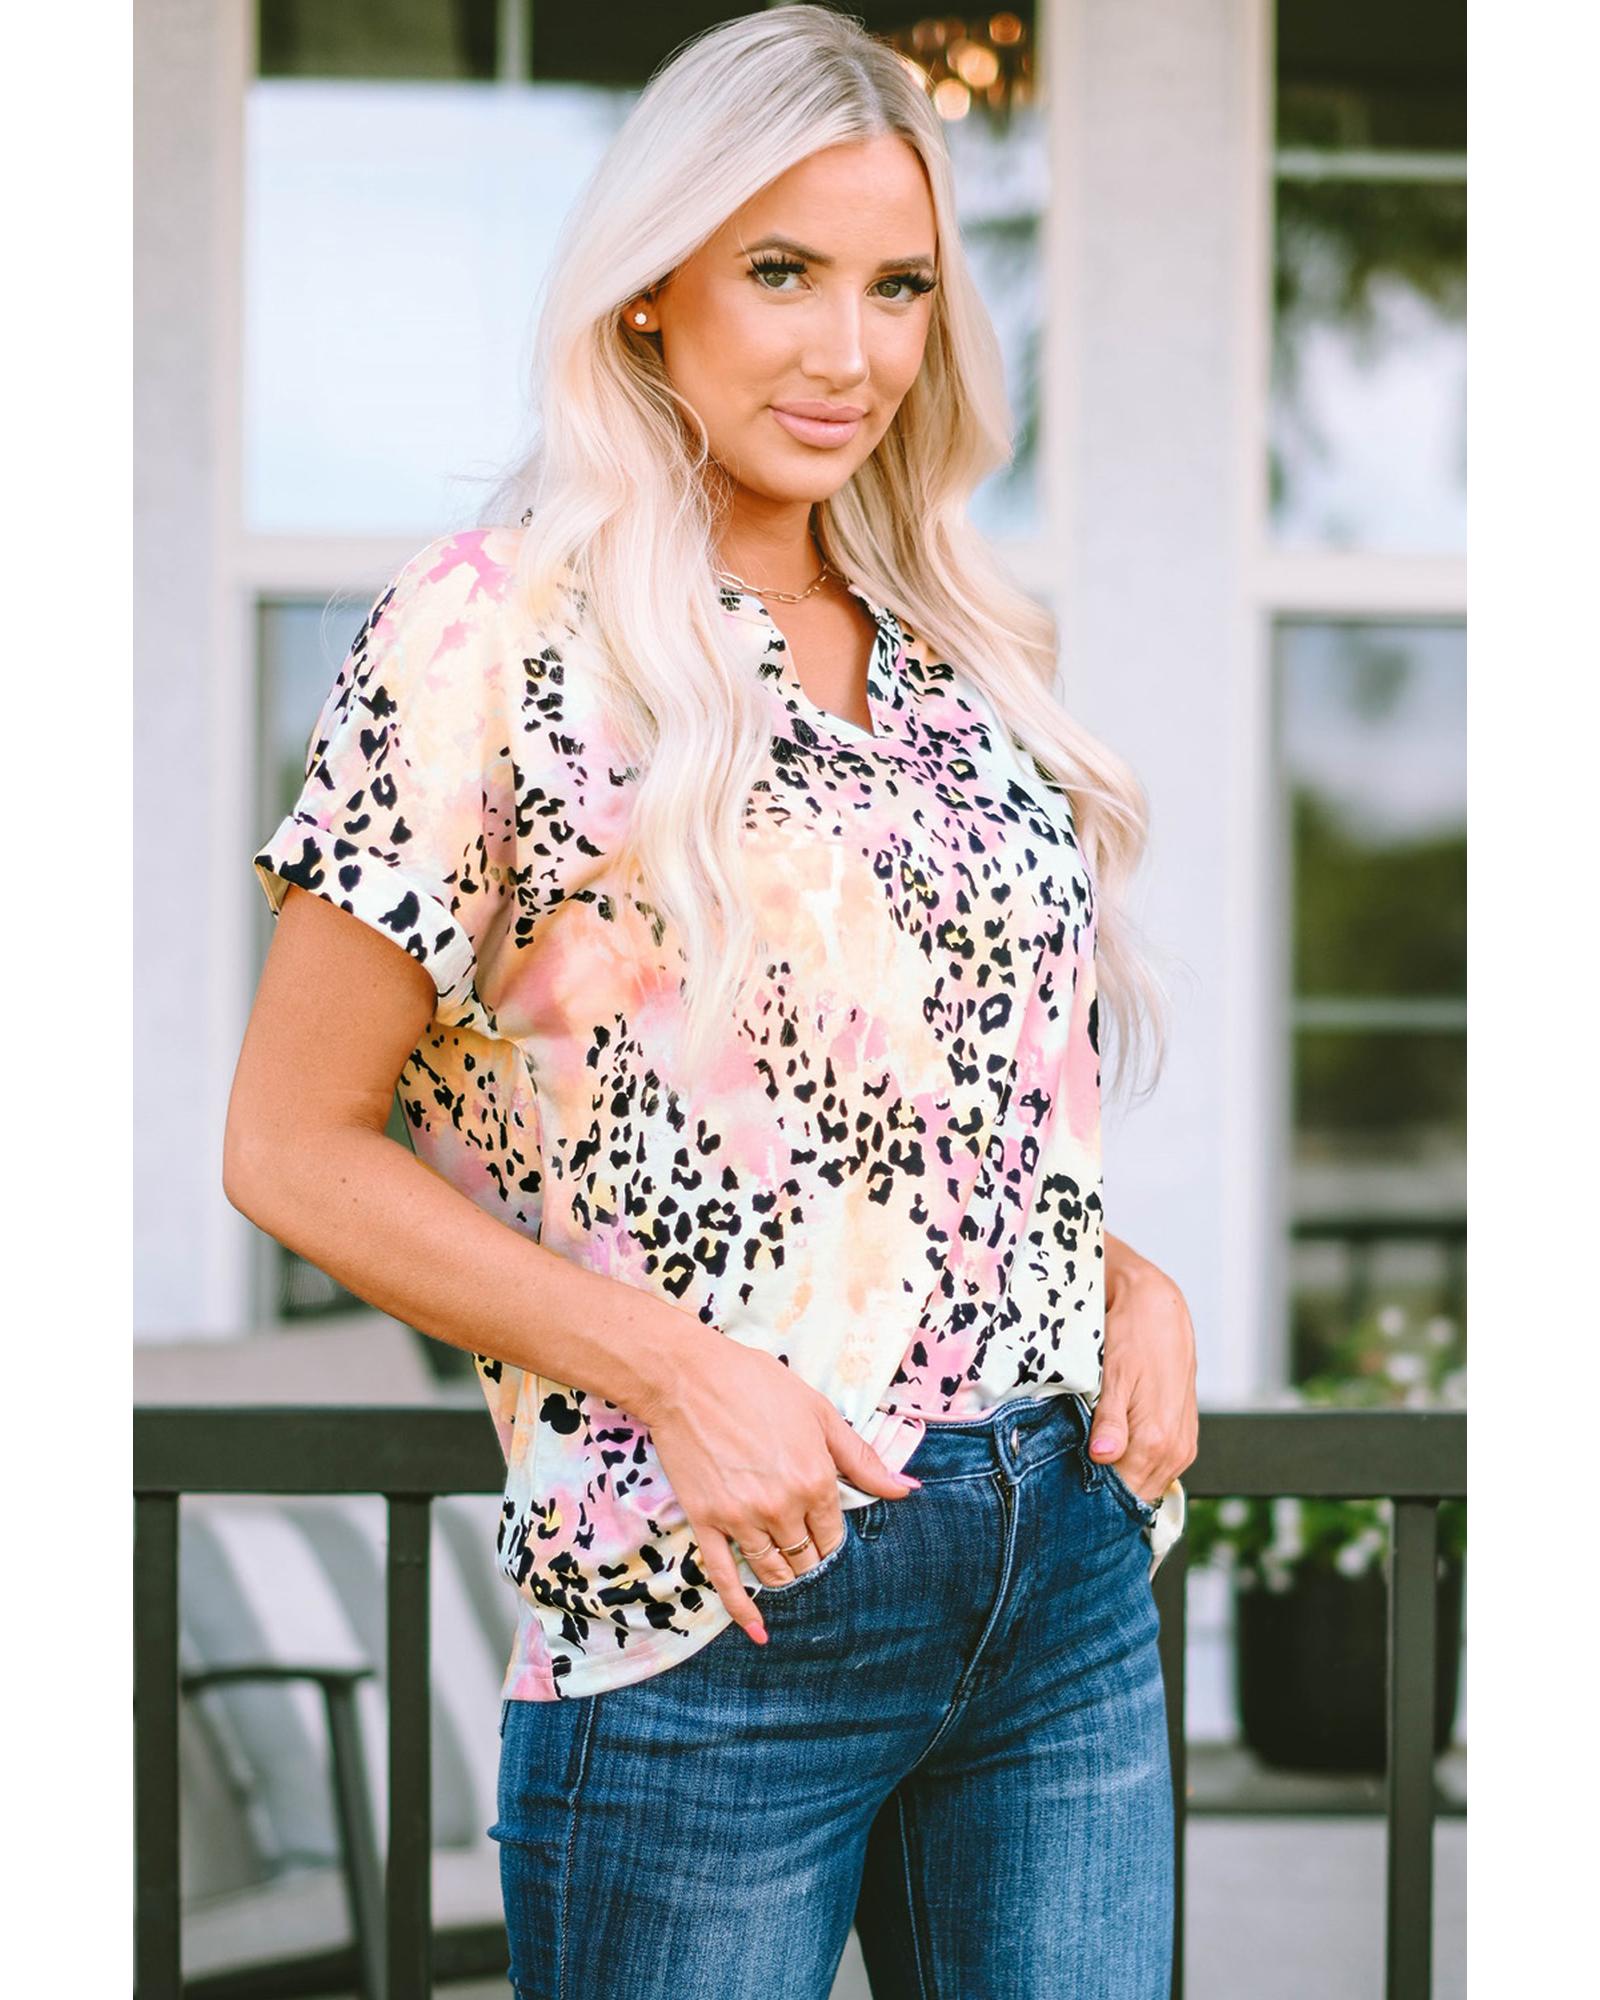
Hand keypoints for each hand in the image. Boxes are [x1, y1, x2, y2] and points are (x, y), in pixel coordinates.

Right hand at [640, 1337, 920, 1644]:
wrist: (689, 1378)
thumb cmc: (756, 1385)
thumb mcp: (819, 1413)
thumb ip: (862, 1458)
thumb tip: (907, 1489)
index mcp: (815, 1481)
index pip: (834, 1533)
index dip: (830, 1533)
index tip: (822, 1525)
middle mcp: (782, 1508)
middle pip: (807, 1557)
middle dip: (810, 1554)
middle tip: (802, 1541)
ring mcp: (741, 1520)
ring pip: (774, 1571)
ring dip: (785, 1573)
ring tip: (785, 1564)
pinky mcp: (706, 1524)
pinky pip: (726, 1579)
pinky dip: (743, 1610)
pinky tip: (759, 1631)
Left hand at [1088, 1234, 1198, 1506]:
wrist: (1159, 1309)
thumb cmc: (1132, 1335)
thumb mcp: (1113, 1374)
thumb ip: (1110, 1420)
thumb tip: (1103, 1456)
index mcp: (1156, 1439)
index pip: (1122, 1493)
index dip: (1093, 1496)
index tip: (1065, 1490)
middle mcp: (1175, 1449)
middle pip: (1135, 1493)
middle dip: (1106, 1491)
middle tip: (1069, 1480)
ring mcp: (1183, 1446)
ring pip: (1148, 1484)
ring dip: (1121, 1480)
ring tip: (1088, 1465)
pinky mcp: (1184, 1438)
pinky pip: (1159, 1469)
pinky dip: (1136, 1467)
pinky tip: (1112, 1454)